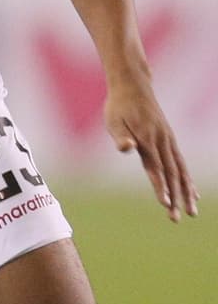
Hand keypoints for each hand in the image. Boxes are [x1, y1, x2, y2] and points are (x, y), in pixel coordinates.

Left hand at [105, 76, 197, 220]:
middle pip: (171, 174)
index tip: (165, 204)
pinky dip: (188, 179)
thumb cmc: (118, 105)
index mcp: (147, 140)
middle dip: (175, 197)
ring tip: (191, 212)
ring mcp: (168, 141)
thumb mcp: (112, 119)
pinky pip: (181, 163)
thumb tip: (127, 148)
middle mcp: (162, 142)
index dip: (160, 187)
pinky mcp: (169, 139)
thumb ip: (120, 136)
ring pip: (180, 171)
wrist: (133, 85)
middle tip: (177, 218)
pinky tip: (192, 192)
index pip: (155, 169)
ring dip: (186, 193)